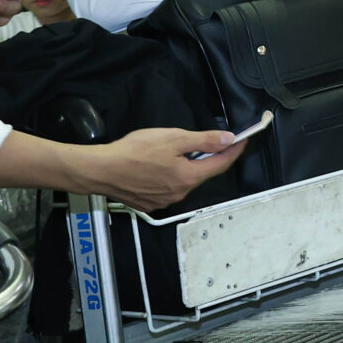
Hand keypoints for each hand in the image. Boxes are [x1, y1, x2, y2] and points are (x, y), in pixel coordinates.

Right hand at [86, 127, 247, 211]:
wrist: (100, 170)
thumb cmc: (134, 153)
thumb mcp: (173, 139)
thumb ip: (204, 141)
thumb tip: (228, 140)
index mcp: (188, 177)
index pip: (221, 164)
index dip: (233, 151)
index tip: (242, 140)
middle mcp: (179, 194)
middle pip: (202, 174)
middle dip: (207, 158)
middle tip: (206, 142)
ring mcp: (163, 201)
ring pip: (184, 181)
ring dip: (186, 167)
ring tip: (174, 152)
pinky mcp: (149, 203)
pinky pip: (167, 188)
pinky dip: (169, 176)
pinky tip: (157, 166)